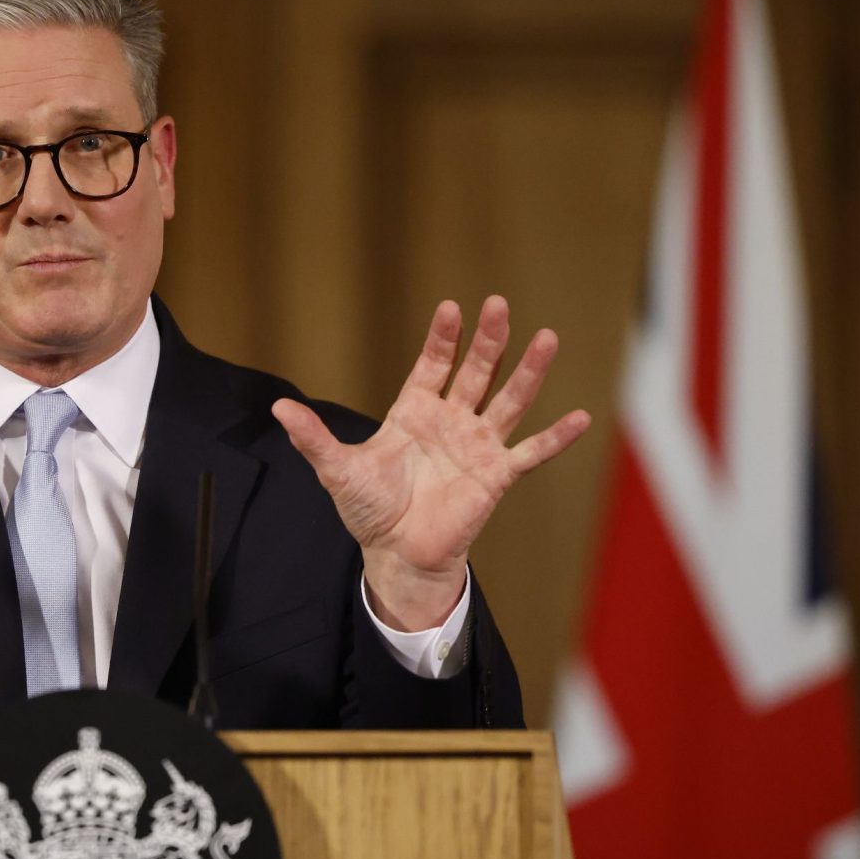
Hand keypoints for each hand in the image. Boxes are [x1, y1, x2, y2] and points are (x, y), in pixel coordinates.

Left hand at [272, 296, 589, 631]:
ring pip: (508, 400)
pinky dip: (555, 438)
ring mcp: (478, 446)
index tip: (451, 308)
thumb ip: (314, 439)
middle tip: (499, 304)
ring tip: (547, 337)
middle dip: (488, 339)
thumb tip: (278, 408)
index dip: (443, 338)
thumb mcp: (338, 470)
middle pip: (476, 371)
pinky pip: (531, 453)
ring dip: (528, 372)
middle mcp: (451, 421)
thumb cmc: (370, 510)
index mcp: (415, 411)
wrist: (397, 554)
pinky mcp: (497, 476)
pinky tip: (580, 418)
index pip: (433, 364)